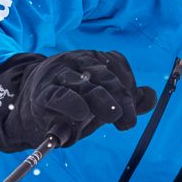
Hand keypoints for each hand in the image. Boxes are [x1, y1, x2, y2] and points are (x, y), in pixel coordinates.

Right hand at [0, 50, 156, 151]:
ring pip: (86, 84)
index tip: (132, 107)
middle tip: (128, 122)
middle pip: (105, 75)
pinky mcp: (43, 95)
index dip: (129, 83)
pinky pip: (61, 97)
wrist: (30, 111)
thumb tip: (151, 96)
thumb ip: (126, 98)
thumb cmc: (70, 104)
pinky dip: (74, 105)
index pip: (116, 63)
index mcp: (91, 59)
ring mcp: (58, 76)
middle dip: (122, 98)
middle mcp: (75, 62)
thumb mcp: (101, 101)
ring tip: (115, 118)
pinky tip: (83, 115)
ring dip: (104, 102)